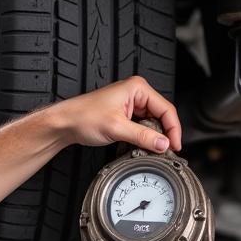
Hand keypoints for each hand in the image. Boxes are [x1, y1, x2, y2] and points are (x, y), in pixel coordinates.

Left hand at [53, 76, 181, 152]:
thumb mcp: (117, 128)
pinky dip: (145, 138)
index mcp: (137, 88)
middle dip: (164, 135)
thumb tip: (163, 144)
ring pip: (153, 123)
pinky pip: (143, 127)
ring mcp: (131, 105)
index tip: (174, 146)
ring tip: (154, 151)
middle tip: (166, 152)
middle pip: (162, 116)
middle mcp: (136, 94)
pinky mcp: (126, 115)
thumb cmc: (84, 116)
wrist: (66, 123)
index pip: (166, 109)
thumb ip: (143, 137)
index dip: (173, 129)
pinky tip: (143, 147)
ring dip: (154, 138)